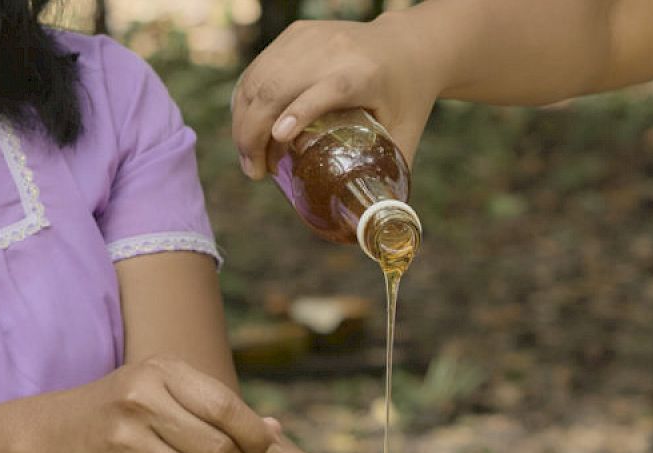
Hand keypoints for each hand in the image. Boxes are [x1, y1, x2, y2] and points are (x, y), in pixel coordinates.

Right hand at [18, 357, 279, 452]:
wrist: (56, 434)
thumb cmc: (127, 408)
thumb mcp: (167, 389)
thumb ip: (220, 407)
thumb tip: (275, 432)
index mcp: (161, 373)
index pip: (225, 407)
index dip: (256, 435)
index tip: (270, 452)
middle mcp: (142, 404)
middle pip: (219, 450)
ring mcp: (126, 444)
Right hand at [232, 17, 443, 178]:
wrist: (409, 43)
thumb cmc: (409, 95)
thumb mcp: (408, 131)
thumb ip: (393, 172)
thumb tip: (379, 220)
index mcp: (364, 74)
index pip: (328, 88)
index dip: (301, 110)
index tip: (279, 139)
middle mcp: (334, 49)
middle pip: (279, 85)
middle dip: (254, 131)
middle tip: (255, 171)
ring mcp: (310, 37)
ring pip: (261, 77)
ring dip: (243, 119)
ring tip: (248, 156)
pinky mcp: (297, 33)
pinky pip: (259, 67)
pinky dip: (246, 98)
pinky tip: (245, 126)